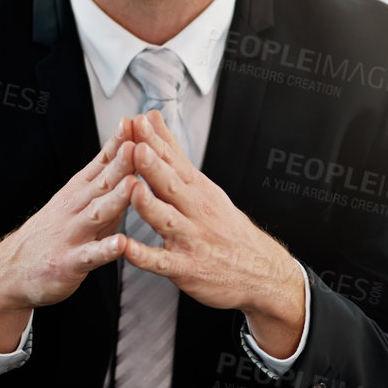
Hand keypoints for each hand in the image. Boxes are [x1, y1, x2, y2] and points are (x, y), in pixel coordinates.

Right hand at [0, 117, 137, 351]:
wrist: (12, 270)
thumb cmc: (52, 234)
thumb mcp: (75, 203)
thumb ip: (103, 185)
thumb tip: (133, 159)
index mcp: (78, 192)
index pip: (100, 163)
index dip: (118, 143)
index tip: (135, 122)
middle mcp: (74, 208)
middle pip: (101, 182)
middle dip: (121, 163)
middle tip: (139, 143)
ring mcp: (71, 235)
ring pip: (97, 214)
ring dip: (116, 199)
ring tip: (134, 184)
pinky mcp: (69, 262)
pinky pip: (90, 255)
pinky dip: (105, 250)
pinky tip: (121, 244)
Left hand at [118, 111, 307, 358]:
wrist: (259, 270)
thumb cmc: (224, 225)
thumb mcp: (204, 186)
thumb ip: (173, 153)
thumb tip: (154, 118)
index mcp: (197, 190)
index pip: (174, 161)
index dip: (155, 142)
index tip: (138, 122)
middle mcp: (194, 211)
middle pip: (171, 185)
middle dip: (153, 167)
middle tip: (137, 147)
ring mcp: (190, 239)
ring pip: (166, 221)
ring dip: (149, 205)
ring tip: (134, 189)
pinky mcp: (185, 267)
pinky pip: (161, 261)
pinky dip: (144, 256)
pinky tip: (127, 248)